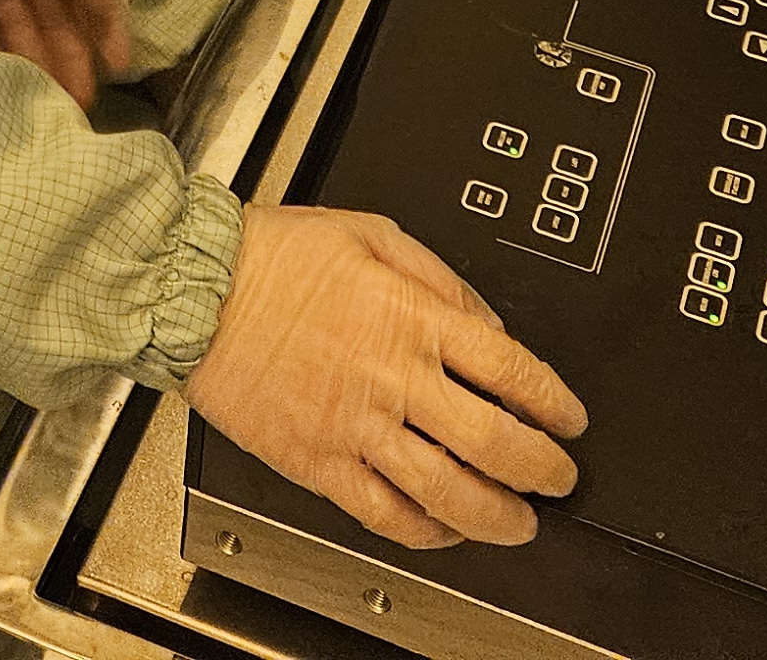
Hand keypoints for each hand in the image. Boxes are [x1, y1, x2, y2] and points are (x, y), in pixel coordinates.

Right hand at [183, 204, 585, 549]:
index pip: (510, 370)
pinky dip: (424, 532)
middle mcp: (393, 378)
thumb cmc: (273, 257)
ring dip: (496, 517)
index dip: (553, 403)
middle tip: (560, 479)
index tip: (570, 420)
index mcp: (412, 318)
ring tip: (520, 524)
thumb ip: (439, 277)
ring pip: (446, 491)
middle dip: (542, 470)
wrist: (196, 291)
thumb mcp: (371, 234)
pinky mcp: (319, 463)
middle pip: (493, 442)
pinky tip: (444, 530)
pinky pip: (383, 514)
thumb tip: (486, 321)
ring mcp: (357, 427)